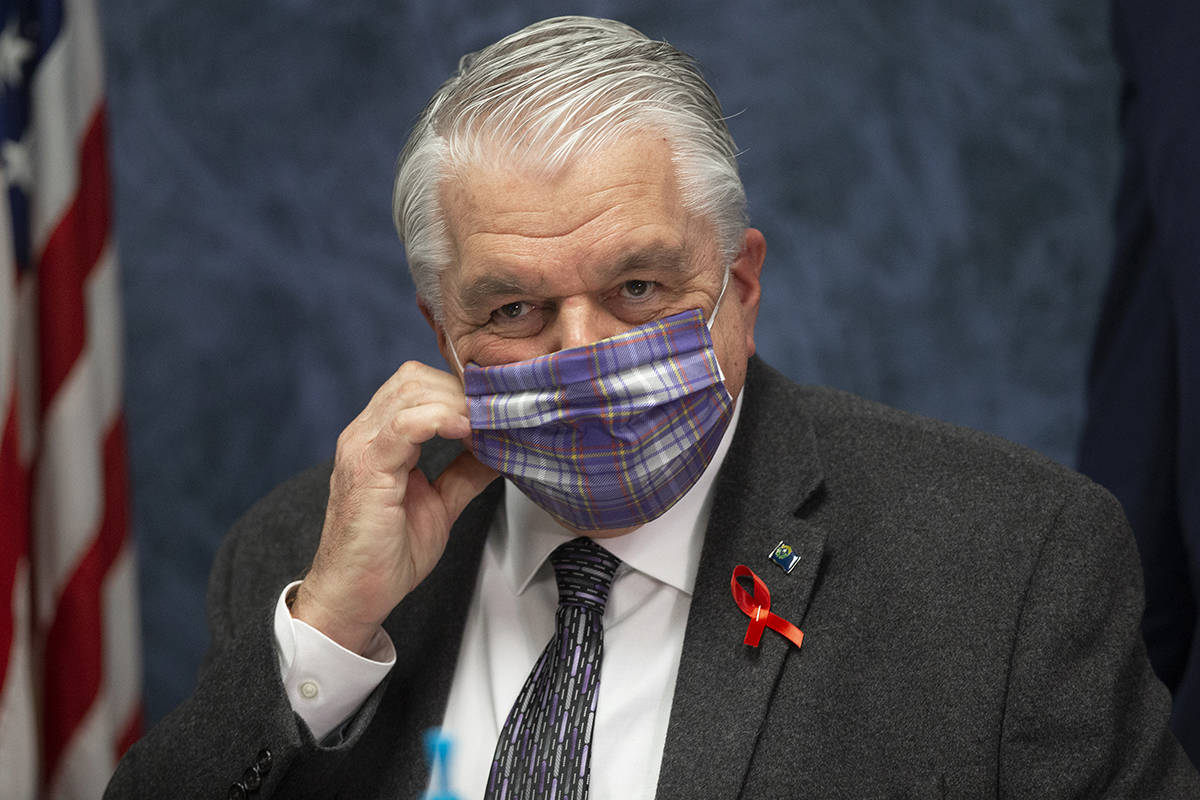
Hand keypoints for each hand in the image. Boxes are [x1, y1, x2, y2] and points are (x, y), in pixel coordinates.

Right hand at [290, 360, 497, 653]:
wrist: (353, 596)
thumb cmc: (386, 556)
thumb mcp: (440, 505)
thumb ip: (465, 473)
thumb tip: (499, 449)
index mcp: (379, 439)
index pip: (418, 385)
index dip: (459, 391)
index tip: (496, 411)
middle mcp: (364, 434)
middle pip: (416, 379)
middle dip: (462, 392)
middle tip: (497, 417)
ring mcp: (362, 447)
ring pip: (412, 391)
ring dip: (457, 403)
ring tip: (488, 427)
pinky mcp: (367, 466)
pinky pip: (404, 423)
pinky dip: (441, 419)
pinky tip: (467, 432)